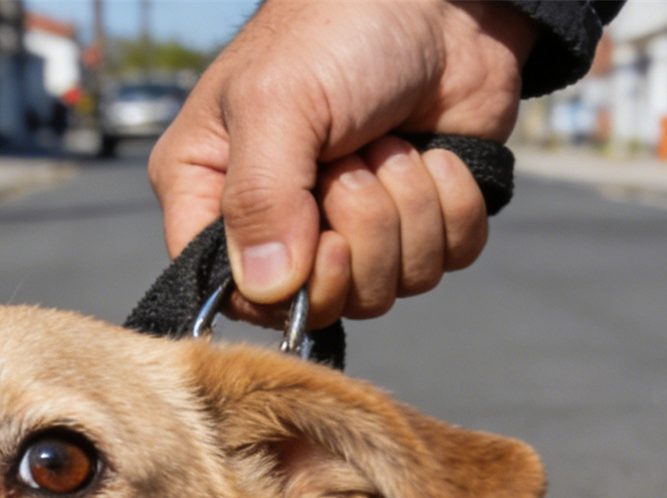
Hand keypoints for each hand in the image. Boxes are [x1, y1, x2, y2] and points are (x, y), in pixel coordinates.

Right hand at [148, 0, 533, 326]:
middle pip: (323, 301)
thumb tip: (269, 291)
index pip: (230, 292)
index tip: (323, 239)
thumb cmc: (338, 28)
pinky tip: (435, 155)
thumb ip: (260, 199)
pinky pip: (444, 263)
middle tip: (358, 160)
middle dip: (361, 230)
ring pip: (387, 289)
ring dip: (408, 209)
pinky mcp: (418, 222)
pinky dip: (452, 207)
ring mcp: (352, 225)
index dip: (284, 289)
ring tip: (394, 143)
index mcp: (214, 191)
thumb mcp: (278, 103)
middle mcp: (278, 220)